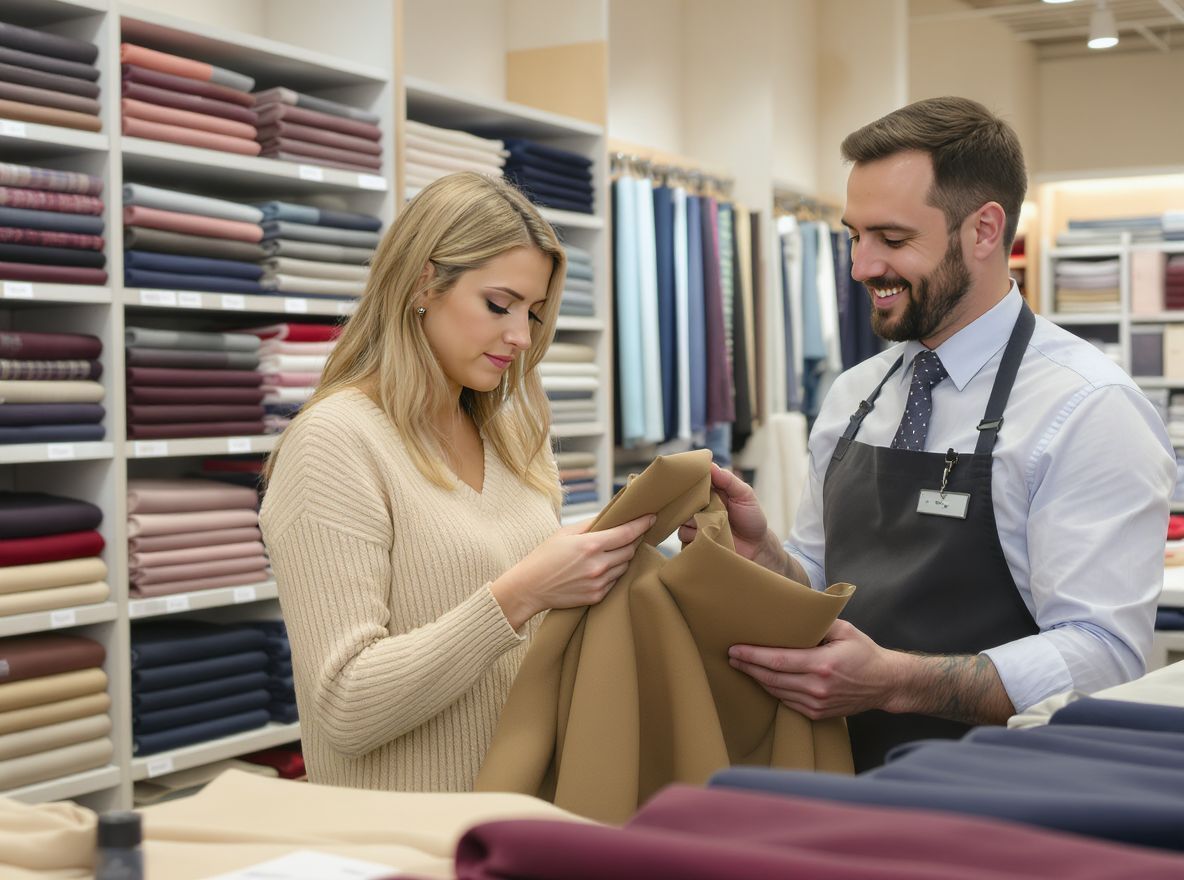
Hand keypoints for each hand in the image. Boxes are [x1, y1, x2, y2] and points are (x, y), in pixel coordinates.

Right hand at [491, 514, 654, 628]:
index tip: (652, 517)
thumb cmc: (544, 557)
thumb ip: (590, 524)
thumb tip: (610, 516)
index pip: (627, 533)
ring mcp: (599, 583)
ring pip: (624, 566)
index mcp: (590, 545)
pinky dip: (613, 573)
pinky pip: (615, 582)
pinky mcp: (596, 596)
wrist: (529, 588)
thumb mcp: (564, 533)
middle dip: (632, 540)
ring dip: (622, 558)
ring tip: (611, 552)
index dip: (642, 524)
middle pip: (630, 550)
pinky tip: (601, 569)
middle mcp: (598, 565)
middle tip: (630, 534)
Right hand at [678, 463, 779, 566]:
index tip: (686, 478)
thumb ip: (729, 480)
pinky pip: (683, 536)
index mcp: (710, 492)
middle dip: (687, 502)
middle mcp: (700, 506)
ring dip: (692, 521)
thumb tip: (711, 465)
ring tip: (710, 524)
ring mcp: (695, 523)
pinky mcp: (694, 540)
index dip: (688, 479)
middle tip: (701, 505)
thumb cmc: (752, 518)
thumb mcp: (745, 495)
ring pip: (680, 519)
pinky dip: (692, 535)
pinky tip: (706, 536)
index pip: (692, 481)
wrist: (756, 548)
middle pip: (681, 500)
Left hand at [727, 619, 904, 719]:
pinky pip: (787, 702)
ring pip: (776, 692)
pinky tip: (763, 679)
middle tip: (731, 656)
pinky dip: (772, 690)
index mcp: (822, 665)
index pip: (777, 661)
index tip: (734, 649)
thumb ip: (819, 623)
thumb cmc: (864, 653)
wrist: (886, 684)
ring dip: (757, 679)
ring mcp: (816, 703)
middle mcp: (817, 687)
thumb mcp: (845, 630)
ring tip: (742, 666)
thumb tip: (792, 615)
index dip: (752, 656)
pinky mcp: (817, 713)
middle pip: (771, 678)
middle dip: (747, 666)